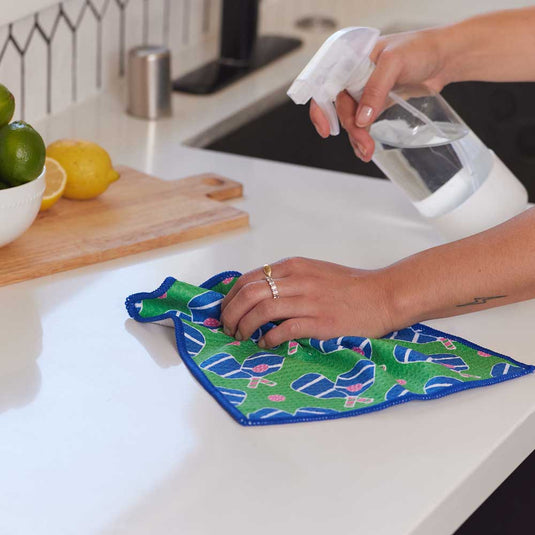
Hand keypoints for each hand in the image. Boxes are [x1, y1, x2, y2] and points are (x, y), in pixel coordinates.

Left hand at [220, 257, 394, 347]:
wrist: (383, 294)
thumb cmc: (348, 286)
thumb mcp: (312, 272)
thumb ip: (286, 279)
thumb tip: (257, 295)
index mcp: (293, 266)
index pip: (248, 279)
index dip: (230, 297)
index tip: (225, 311)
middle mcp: (297, 280)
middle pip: (249, 294)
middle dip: (231, 313)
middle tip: (228, 328)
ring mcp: (309, 301)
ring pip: (262, 311)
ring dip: (245, 327)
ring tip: (241, 337)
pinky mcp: (320, 321)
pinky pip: (285, 330)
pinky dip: (268, 339)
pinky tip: (265, 344)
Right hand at [309, 28, 448, 160]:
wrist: (445, 58)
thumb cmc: (421, 49)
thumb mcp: (395, 63)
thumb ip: (376, 88)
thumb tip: (362, 118)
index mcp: (352, 61)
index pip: (326, 86)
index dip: (321, 109)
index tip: (326, 130)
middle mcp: (355, 77)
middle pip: (341, 109)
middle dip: (351, 129)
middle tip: (364, 144)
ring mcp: (365, 91)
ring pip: (352, 119)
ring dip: (356, 138)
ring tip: (366, 152)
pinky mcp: (377, 103)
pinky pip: (363, 122)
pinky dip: (363, 137)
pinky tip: (366, 148)